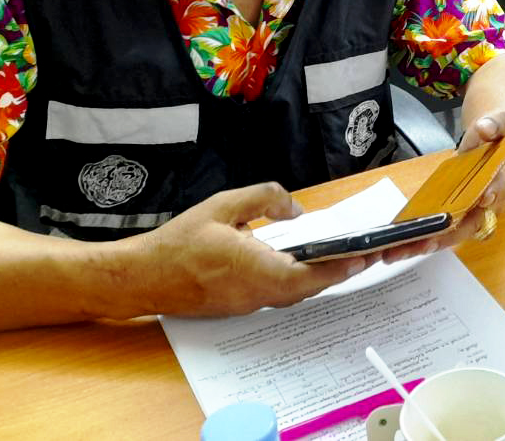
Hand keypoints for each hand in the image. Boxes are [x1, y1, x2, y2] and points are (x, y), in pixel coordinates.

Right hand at [117, 183, 374, 317]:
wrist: (140, 277)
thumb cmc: (179, 241)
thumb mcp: (223, 205)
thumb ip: (263, 199)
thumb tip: (296, 208)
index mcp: (253, 269)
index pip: (307, 276)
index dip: (339, 268)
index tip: (364, 257)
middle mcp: (255, 293)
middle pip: (306, 288)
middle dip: (336, 272)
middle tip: (364, 255)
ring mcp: (246, 304)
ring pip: (292, 293)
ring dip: (318, 278)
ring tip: (342, 256)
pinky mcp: (237, 306)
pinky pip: (275, 294)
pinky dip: (296, 281)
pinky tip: (303, 263)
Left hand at [383, 110, 504, 262]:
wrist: (495, 143)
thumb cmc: (497, 134)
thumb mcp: (500, 121)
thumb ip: (494, 123)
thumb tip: (485, 128)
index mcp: (501, 181)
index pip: (494, 195)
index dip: (481, 204)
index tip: (469, 206)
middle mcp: (489, 205)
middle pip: (468, 226)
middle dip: (444, 237)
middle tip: (420, 244)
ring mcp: (473, 213)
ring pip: (453, 234)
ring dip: (427, 244)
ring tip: (397, 253)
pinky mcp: (458, 215)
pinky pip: (443, 231)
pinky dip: (423, 238)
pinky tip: (400, 244)